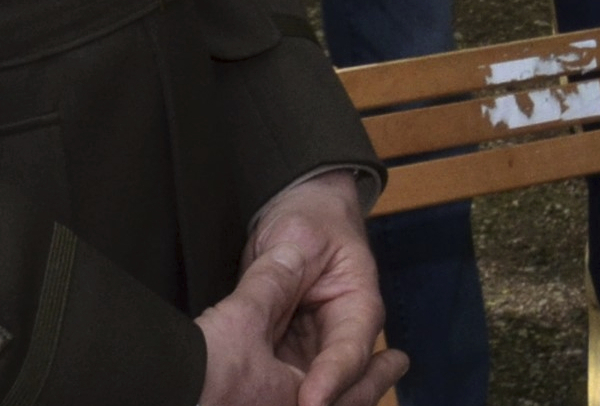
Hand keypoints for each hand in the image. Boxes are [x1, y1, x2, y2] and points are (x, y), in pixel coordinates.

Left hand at [197, 176, 405, 405]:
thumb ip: (284, 271)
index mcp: (359, 308)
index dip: (332, 379)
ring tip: (251, 405)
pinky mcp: (287, 361)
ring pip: (310, 392)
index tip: (310, 400)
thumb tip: (270, 294)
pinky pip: (281, 386)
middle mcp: (341, 340)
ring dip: (289, 399)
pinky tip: (240, 399)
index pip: (351, 352)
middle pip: (338, 385)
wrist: (299, 212)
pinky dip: (268, 394)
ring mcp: (314, 354)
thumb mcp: (299, 238)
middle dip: (317, 400)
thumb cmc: (311, 219)